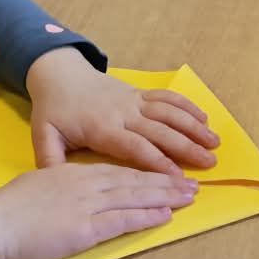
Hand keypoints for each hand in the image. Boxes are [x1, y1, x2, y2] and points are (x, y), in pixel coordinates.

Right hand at [0, 164, 196, 258]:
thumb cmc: (6, 208)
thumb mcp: (36, 185)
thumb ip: (58, 185)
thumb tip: (67, 190)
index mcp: (73, 173)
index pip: (118, 170)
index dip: (146, 172)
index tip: (167, 173)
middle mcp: (86, 184)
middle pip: (134, 180)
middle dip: (166, 182)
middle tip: (192, 184)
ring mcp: (87, 206)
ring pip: (134, 197)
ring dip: (165, 197)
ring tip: (189, 197)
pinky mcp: (84, 229)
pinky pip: (123, 220)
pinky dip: (146, 216)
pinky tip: (164, 215)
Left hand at [25, 47, 219, 172]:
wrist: (59, 74)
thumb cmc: (53, 110)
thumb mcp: (43, 137)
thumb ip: (50, 161)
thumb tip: (55, 184)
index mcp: (102, 127)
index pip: (136, 147)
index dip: (158, 161)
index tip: (178, 177)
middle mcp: (123, 113)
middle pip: (161, 130)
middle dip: (187, 147)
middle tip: (209, 164)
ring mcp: (134, 101)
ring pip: (169, 113)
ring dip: (194, 127)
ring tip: (215, 143)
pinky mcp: (139, 93)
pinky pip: (167, 98)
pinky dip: (187, 107)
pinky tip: (205, 119)